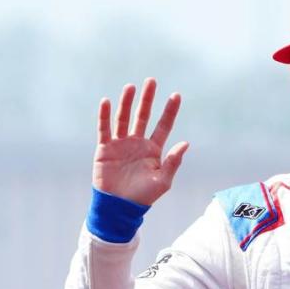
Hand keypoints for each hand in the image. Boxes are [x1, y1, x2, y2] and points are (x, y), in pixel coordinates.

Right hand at [92, 78, 188, 206]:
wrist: (119, 207)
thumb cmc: (143, 197)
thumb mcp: (162, 181)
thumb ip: (173, 162)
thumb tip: (186, 143)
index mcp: (153, 149)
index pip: (163, 125)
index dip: (170, 111)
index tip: (176, 95)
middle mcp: (137, 143)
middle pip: (143, 116)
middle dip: (147, 99)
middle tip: (151, 81)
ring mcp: (121, 144)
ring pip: (124, 118)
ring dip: (127, 103)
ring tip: (131, 87)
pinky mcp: (105, 148)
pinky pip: (104, 129)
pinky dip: (104, 115)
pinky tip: (106, 101)